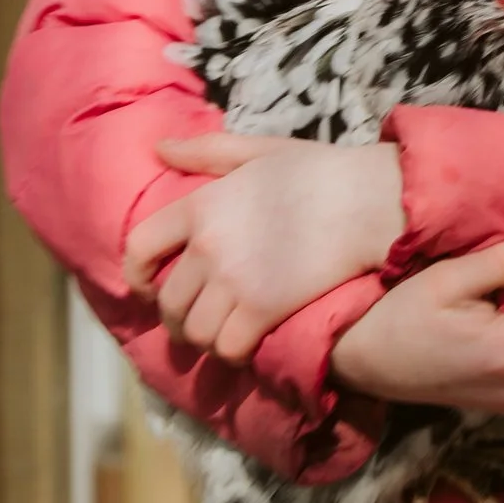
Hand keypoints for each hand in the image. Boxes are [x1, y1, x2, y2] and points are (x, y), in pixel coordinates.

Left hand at [123, 134, 406, 359]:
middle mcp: (207, 247)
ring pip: (194, 331)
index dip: (136, 274)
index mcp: (200, 206)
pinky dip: (232, 353)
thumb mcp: (259, 151)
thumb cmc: (319, 172)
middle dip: (175, 317)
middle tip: (193, 320)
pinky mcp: (263, 310)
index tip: (146, 286)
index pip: (139, 247)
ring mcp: (234, 281)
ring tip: (219, 336)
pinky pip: (228, 348)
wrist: (367, 201)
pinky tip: (246, 345)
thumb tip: (160, 149)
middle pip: (167, 300)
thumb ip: (207, 151)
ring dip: (203, 339)